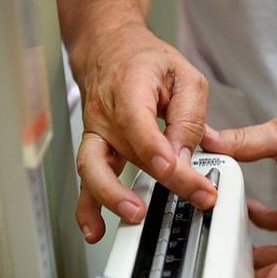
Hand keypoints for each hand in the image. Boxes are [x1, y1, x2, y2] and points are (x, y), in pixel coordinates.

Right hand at [73, 23, 217, 241]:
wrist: (109, 48)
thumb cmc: (144, 60)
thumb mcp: (184, 76)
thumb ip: (189, 116)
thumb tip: (186, 157)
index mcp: (129, 89)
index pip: (138, 124)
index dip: (154, 148)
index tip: (173, 168)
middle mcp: (106, 115)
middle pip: (128, 153)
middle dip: (159, 181)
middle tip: (186, 197)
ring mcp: (96, 135)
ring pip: (95, 170)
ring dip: (111, 197)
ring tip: (134, 216)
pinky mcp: (96, 150)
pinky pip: (87, 181)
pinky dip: (87, 208)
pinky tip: (95, 229)